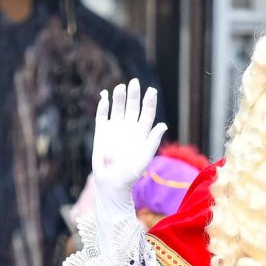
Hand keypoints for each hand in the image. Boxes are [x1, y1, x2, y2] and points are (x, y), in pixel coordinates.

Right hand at [92, 79, 166, 204]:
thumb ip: (153, 140)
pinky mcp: (101, 132)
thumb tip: (163, 124)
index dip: (149, 102)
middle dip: (133, 95)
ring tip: (120, 87)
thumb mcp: (145, 157)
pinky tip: (104, 97)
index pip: (147, 113)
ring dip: (119, 97)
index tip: (151, 91)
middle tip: (134, 82)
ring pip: (117, 108)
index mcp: (141, 132)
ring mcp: (115, 129)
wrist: (112, 183)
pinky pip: (102, 116)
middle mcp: (129, 128)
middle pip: (132, 107)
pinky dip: (103, 106)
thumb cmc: (130, 173)